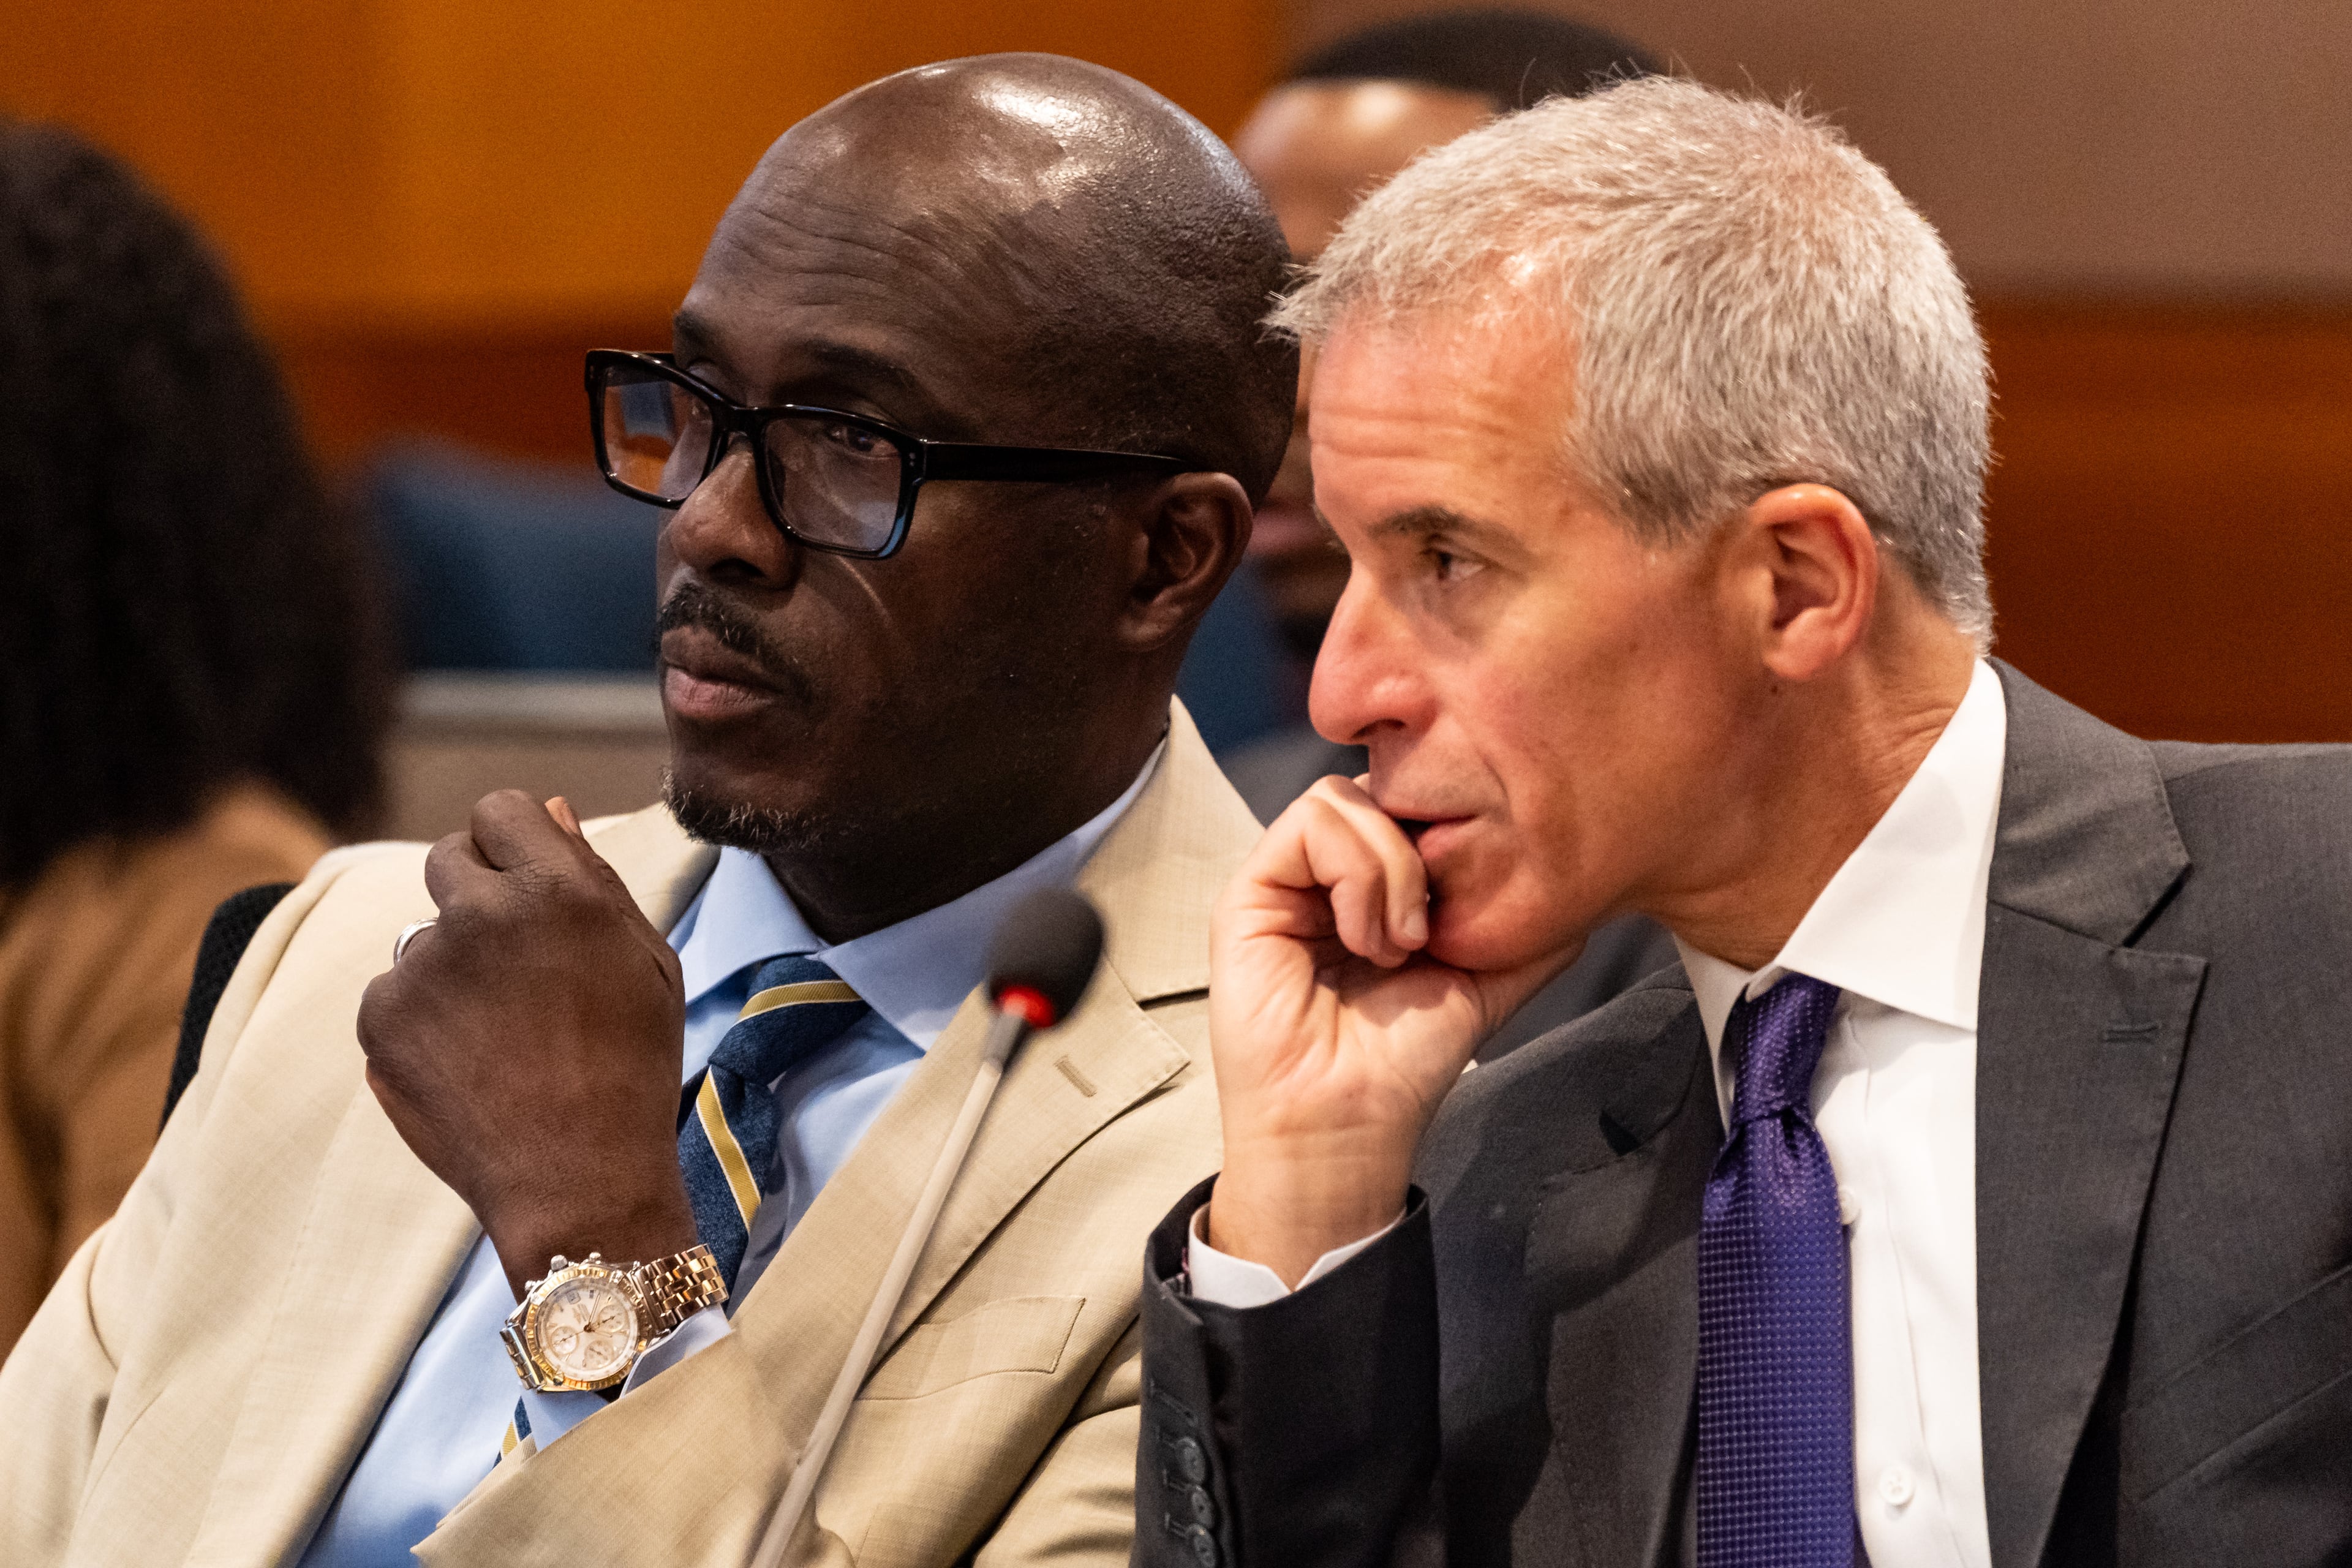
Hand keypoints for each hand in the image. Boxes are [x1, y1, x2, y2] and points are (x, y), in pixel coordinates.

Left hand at [358, 792, 697, 1296]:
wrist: (579, 1180)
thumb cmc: (632, 1069)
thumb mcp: (645, 962)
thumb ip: (594, 877)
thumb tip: (550, 810)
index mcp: (558, 889)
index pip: (501, 809)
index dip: (512, 843)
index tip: (524, 882)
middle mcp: (483, 913)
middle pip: (448, 856)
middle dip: (476, 894)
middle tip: (513, 963)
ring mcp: (423, 965)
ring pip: (423, 936)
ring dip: (452, 967)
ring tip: (502, 1037)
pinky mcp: (381, 1015)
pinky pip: (394, 993)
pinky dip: (422, 1021)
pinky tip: (468, 1065)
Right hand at [1205, 777, 1567, 1285]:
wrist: (1350, 1125)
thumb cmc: (1403, 1065)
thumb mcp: (1486, 980)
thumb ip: (1529, 932)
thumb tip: (1585, 889)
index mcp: (1371, 885)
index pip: (1409, 802)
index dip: (1448, 828)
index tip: (1472, 893)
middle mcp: (1324, 874)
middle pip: (1379, 786)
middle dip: (1424, 845)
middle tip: (1433, 929)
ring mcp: (1284, 880)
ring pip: (1345, 796)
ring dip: (1392, 868)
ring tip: (1399, 944)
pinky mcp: (1250, 894)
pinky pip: (1309, 824)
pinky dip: (1357, 875)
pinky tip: (1368, 941)